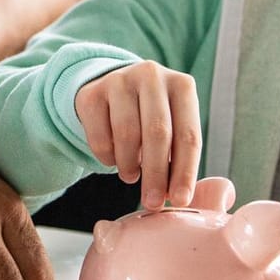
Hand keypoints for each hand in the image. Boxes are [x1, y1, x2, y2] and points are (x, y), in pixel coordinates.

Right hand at [73, 61, 200, 209]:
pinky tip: (114, 157)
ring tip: (132, 175)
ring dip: (130, 166)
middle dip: (156, 175)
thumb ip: (181, 156)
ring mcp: (119, 80)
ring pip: (126, 135)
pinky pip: (100, 137)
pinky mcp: (92, 93)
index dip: (185, 172)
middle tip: (152, 202)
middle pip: (158, 134)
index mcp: (182, 86)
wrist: (115, 87)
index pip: (188, 135)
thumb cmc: (152, 117)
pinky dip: (107, 157)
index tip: (180, 201)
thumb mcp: (174, 124)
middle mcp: (152, 76)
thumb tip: (179, 197)